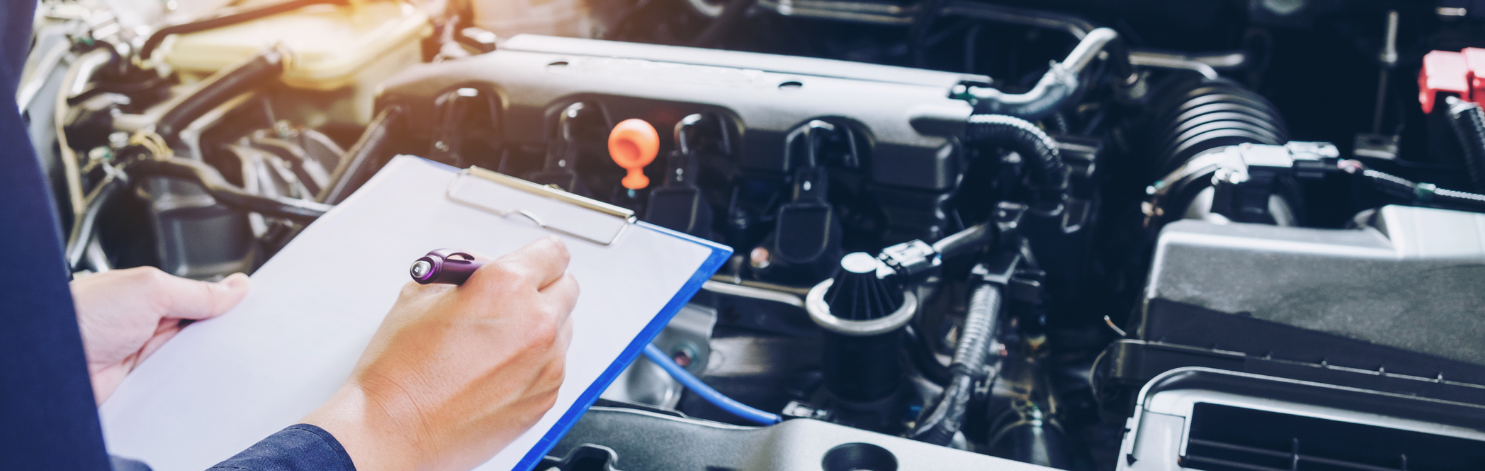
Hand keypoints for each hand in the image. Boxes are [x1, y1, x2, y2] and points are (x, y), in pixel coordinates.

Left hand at [71, 267, 250, 403]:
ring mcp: (143, 355)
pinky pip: (176, 384)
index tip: (254, 305)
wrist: (48, 365)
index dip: (226, 301)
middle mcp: (146, 323)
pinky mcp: (142, 384)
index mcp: (149, 294)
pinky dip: (188, 384)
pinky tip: (199, 379)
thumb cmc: (80, 315)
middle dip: (219, 331)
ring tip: (221, 357)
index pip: (199, 296)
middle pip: (199, 328)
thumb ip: (196, 291)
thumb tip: (235, 286)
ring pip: (191, 358)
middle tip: (243, 332)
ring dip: (203, 360)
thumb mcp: (149, 289)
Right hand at [303, 237, 578, 470]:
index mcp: (506, 288)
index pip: (553, 252)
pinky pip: (554, 364)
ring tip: (497, 341)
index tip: (536, 261)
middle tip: (511, 300)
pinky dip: (536, 361)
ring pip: (563, 328)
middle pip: (566, 287)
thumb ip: (464, 273)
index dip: (540, 255)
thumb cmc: (400, 372)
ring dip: (541, 326)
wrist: (395, 431)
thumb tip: (482, 268)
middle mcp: (536, 322)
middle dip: (541, 288)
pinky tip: (498, 369)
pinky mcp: (547, 396)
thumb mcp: (420, 296)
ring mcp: (547, 362)